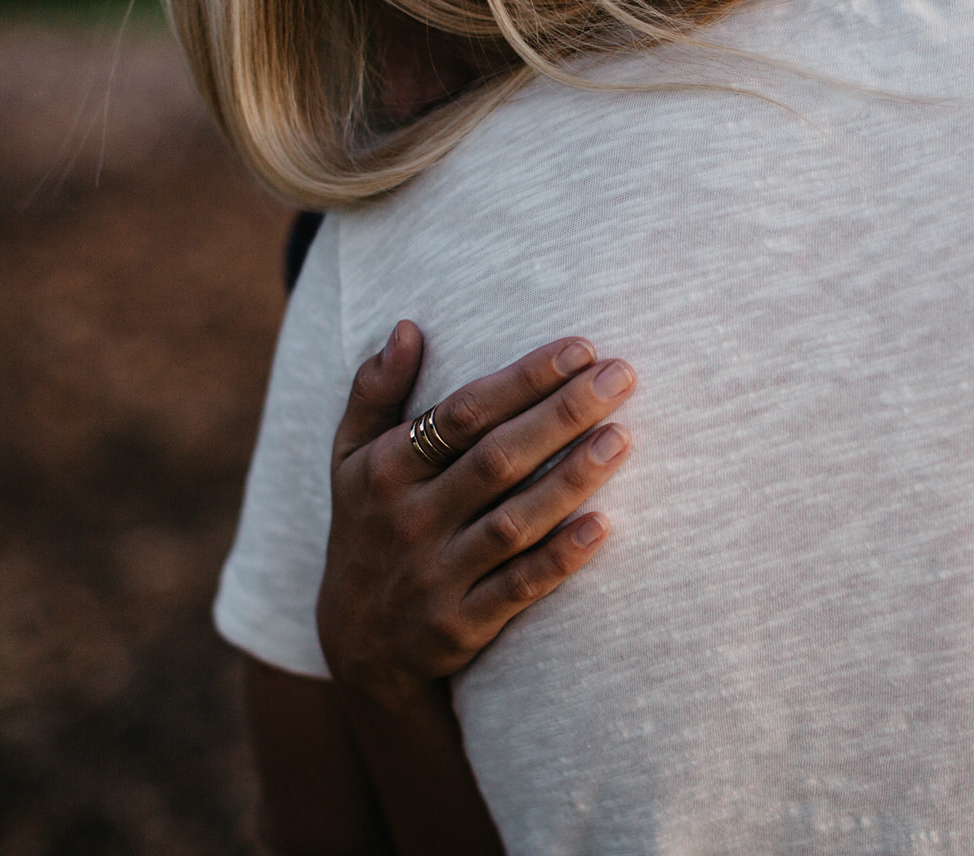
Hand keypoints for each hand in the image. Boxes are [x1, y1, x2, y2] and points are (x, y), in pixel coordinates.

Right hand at [316, 321, 637, 709]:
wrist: (355, 647)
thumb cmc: (368, 528)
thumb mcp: (351, 460)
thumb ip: (375, 392)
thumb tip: (407, 327)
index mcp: (387, 469)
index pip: (464, 413)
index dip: (524, 379)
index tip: (581, 348)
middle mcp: (409, 519)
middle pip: (497, 459)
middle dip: (562, 414)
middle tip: (622, 376)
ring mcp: (434, 575)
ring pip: (513, 522)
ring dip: (570, 479)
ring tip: (622, 437)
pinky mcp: (460, 626)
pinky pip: (517, 588)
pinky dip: (560, 559)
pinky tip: (605, 526)